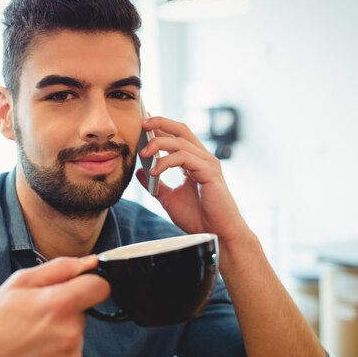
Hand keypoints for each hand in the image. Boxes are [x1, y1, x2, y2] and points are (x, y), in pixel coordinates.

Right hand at [0, 255, 109, 356]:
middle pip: (85, 310)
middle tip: (35, 316)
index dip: (87, 283)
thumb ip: (59, 268)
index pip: (101, 287)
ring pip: (77, 333)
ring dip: (61, 332)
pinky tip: (34, 353)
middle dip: (66, 309)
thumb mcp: (18, 283)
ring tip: (30, 336)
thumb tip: (88, 262)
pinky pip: (73, 354)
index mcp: (60, 305)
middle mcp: (71, 334)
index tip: (74, 288)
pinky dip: (58, 353)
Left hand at [136, 116, 248, 245]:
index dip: (160, 127)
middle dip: (161, 123)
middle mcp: (203, 158)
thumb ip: (156, 184)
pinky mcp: (210, 172)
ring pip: (181, 142)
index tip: (141, 124)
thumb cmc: (198, 218)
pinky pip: (184, 158)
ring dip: (159, 144)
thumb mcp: (169, 198)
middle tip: (142, 124)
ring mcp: (208, 163)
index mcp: (195, 161)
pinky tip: (154, 171)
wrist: (217, 234)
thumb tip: (140, 171)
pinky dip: (166, 162)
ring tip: (143, 153)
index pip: (177, 136)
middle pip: (181, 130)